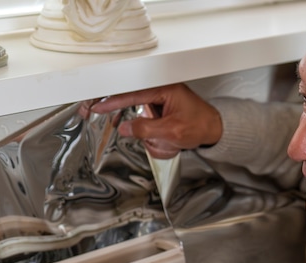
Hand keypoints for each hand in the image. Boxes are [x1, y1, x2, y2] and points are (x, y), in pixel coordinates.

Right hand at [86, 84, 222, 157]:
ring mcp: (160, 95)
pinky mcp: (160, 103)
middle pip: (128, 92)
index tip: (97, 107)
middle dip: (109, 101)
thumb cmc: (200, 126)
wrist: (214, 129)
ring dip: (117, 109)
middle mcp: (161, 88)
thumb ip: (146, 129)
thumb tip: (124, 128)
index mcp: (164, 88)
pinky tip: (120, 121)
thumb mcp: (172, 131)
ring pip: (131, 99)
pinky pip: (139, 106)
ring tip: (102, 115)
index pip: (132, 93)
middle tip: (91, 109)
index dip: (112, 101)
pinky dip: (128, 113)